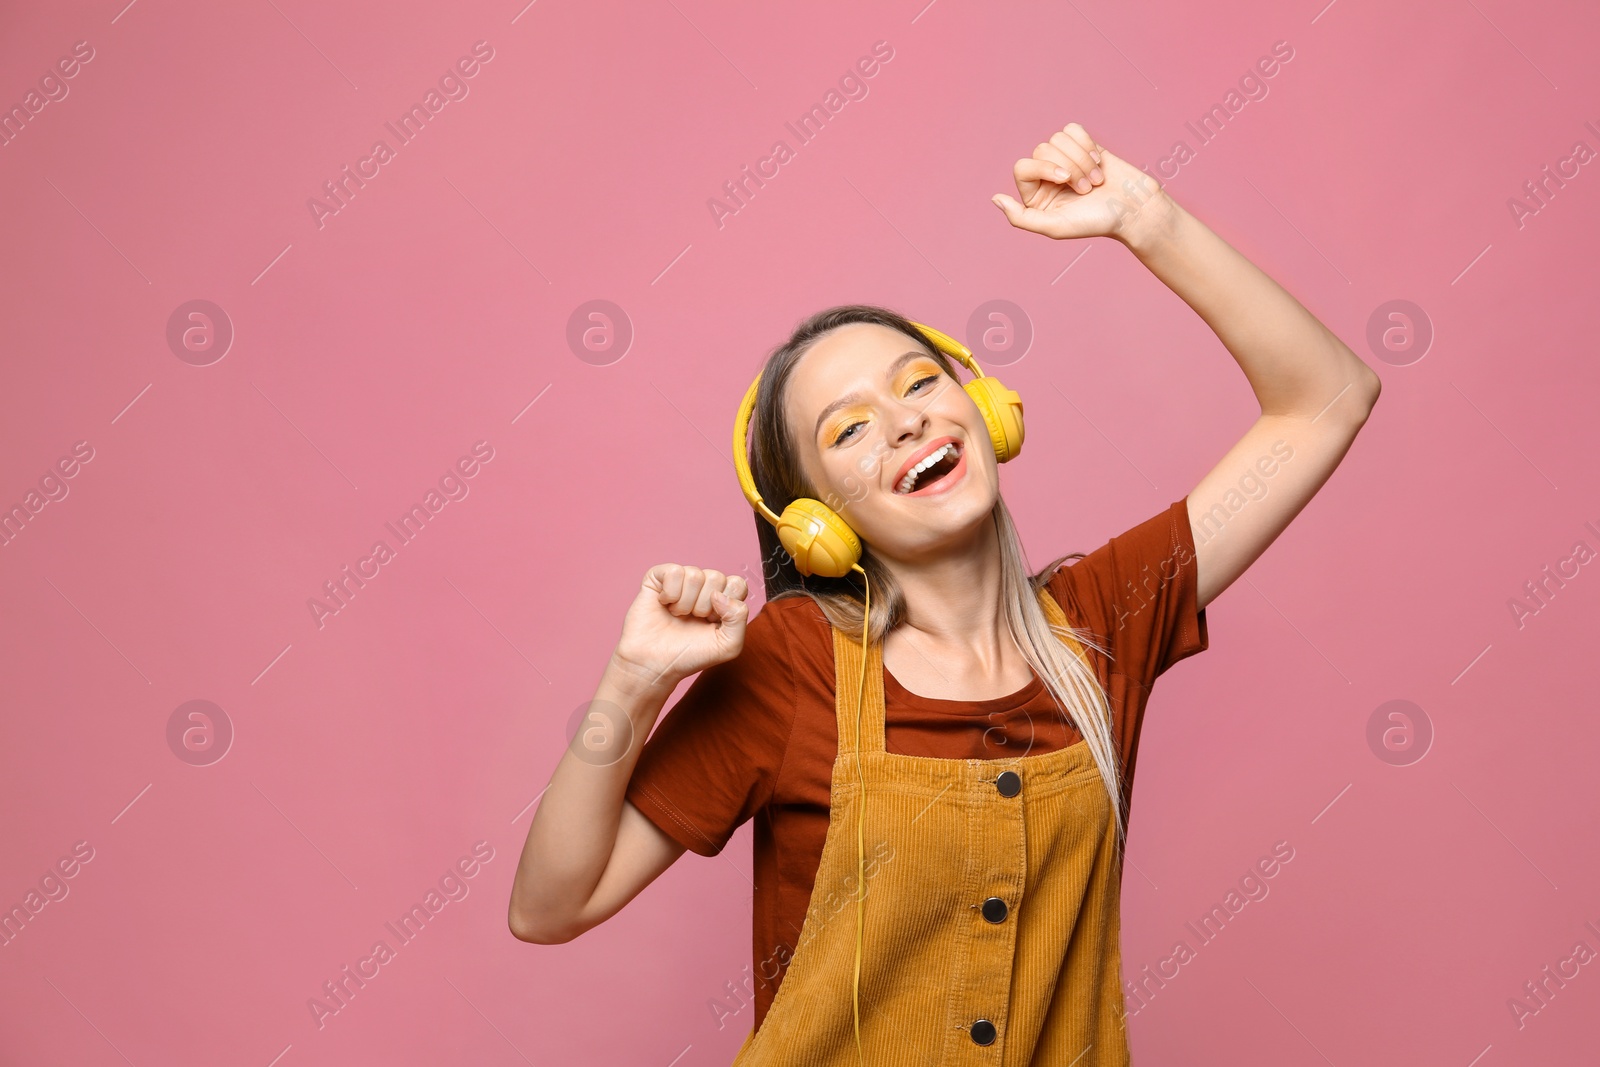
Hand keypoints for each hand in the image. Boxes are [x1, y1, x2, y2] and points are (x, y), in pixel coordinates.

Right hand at [611, 564, 749, 690]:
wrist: (655, 664)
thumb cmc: (690, 655)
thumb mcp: (728, 646)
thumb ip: (739, 617)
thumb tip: (718, 593)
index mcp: (723, 599)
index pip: (737, 584)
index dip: (726, 605)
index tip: (712, 622)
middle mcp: (703, 586)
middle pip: (717, 577)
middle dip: (704, 606)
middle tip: (692, 620)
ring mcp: (681, 580)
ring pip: (695, 575)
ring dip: (685, 603)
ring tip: (677, 615)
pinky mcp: (659, 577)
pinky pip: (674, 572)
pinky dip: (670, 593)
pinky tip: (664, 604)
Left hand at [991, 122, 1170, 242]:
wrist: (1133, 209)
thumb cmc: (1094, 222)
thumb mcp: (1054, 227)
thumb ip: (1020, 218)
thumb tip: (994, 199)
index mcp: (1035, 196)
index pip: (1022, 166)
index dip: (1043, 167)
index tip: (1064, 179)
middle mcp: (1045, 176)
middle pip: (1042, 149)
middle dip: (1068, 166)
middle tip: (1087, 189)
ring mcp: (1064, 159)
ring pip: (1058, 138)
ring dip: (1081, 159)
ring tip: (1096, 181)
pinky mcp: (1082, 146)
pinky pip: (1073, 129)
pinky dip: (1087, 144)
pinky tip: (1100, 162)